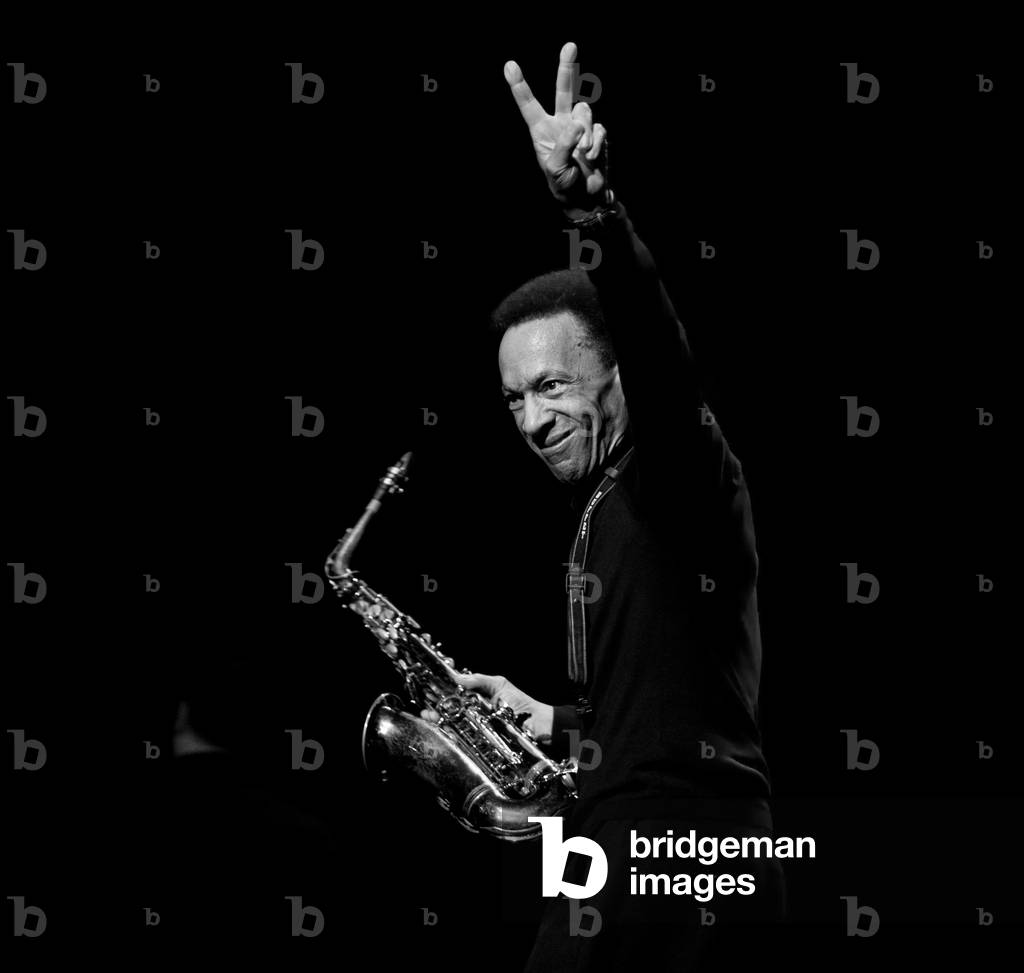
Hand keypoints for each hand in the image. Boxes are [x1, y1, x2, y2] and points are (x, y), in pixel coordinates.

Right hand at [420, 671, 553, 743]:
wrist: (538, 725)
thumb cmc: (520, 703)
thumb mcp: (499, 685)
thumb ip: (479, 680)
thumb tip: (456, 677)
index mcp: (476, 700)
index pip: (453, 696)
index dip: (439, 694)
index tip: (428, 692)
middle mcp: (473, 715)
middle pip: (448, 712)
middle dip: (434, 710)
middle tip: (426, 710)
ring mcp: (476, 730)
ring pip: (451, 727)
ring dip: (438, 722)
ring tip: (430, 718)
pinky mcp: (480, 744)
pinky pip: (462, 741)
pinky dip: (450, 736)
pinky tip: (442, 731)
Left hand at [504, 41, 607, 212]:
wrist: (586, 199)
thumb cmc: (563, 185)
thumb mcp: (555, 167)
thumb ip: (564, 143)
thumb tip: (577, 123)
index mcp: (542, 131)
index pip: (529, 105)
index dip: (519, 86)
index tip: (510, 65)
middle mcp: (560, 124)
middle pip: (564, 90)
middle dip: (567, 68)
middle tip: (570, 46)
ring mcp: (579, 128)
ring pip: (585, 111)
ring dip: (585, 135)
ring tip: (583, 155)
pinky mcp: (596, 135)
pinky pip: (599, 129)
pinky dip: (597, 145)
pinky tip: (592, 158)